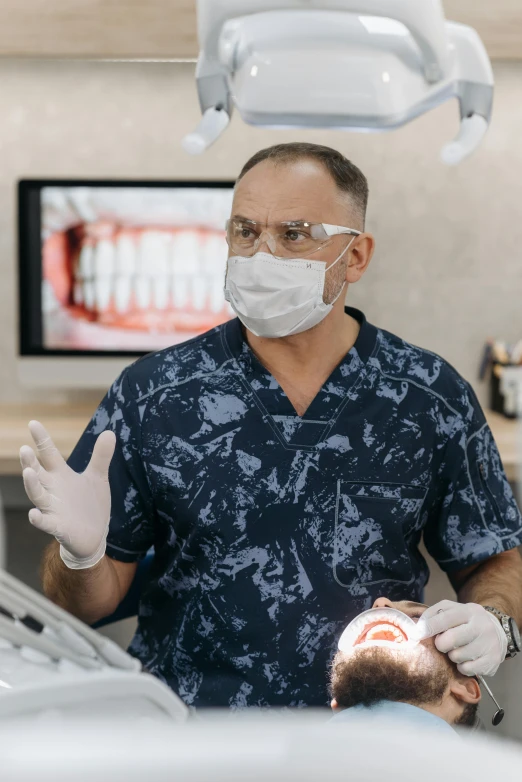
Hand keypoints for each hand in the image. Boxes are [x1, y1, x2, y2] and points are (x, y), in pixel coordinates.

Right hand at [20, 420, 115, 569]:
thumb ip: (101, 456)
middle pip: (37, 473)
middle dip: (30, 462)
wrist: (94, 535)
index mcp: (61, 476)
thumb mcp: (97, 478)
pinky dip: (39, 519)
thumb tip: (109, 432)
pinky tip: (33, 514)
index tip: (33, 423)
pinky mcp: (58, 527)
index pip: (48, 454)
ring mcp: (53, 509)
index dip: (41, 439)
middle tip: (24, 448)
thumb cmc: (90, 505)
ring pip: (38, 495)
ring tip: (28, 472)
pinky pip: (46, 523)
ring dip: (32, 485)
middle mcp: (53, 490)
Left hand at [415, 599, 507, 676]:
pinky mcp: (491, 661)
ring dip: (452, 655)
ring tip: (458, 649)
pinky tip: (466, 658)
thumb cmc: (465, 621)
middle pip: (450, 640)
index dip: (429, 627)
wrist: (496, 632)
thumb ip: (433, 614)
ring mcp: (488, 644)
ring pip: (457, 656)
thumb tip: (417, 628)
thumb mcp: (452, 610)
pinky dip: (461, 666)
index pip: (445, 618)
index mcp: (469, 611)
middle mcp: (481, 627)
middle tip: (443, 643)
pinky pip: (466, 669)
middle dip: (441, 644)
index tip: (417, 634)